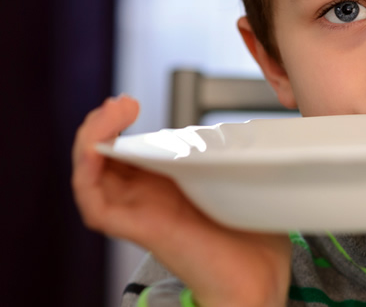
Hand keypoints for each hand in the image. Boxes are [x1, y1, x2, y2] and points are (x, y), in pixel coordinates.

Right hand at [72, 95, 291, 305]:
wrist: (258, 281)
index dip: (119, 126)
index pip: (127, 152)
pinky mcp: (137, 230)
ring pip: (92, 175)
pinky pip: (95, 204)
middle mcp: (146, 199)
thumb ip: (230, 155)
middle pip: (103, 158)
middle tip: (123, 104)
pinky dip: (88, 172)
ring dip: (93, 139)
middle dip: (103, 124)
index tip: (131, 103)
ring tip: (111, 114)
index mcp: (167, 187)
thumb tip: (239, 128)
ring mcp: (139, 213)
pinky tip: (98, 149)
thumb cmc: (253, 238)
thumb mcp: (240, 180)